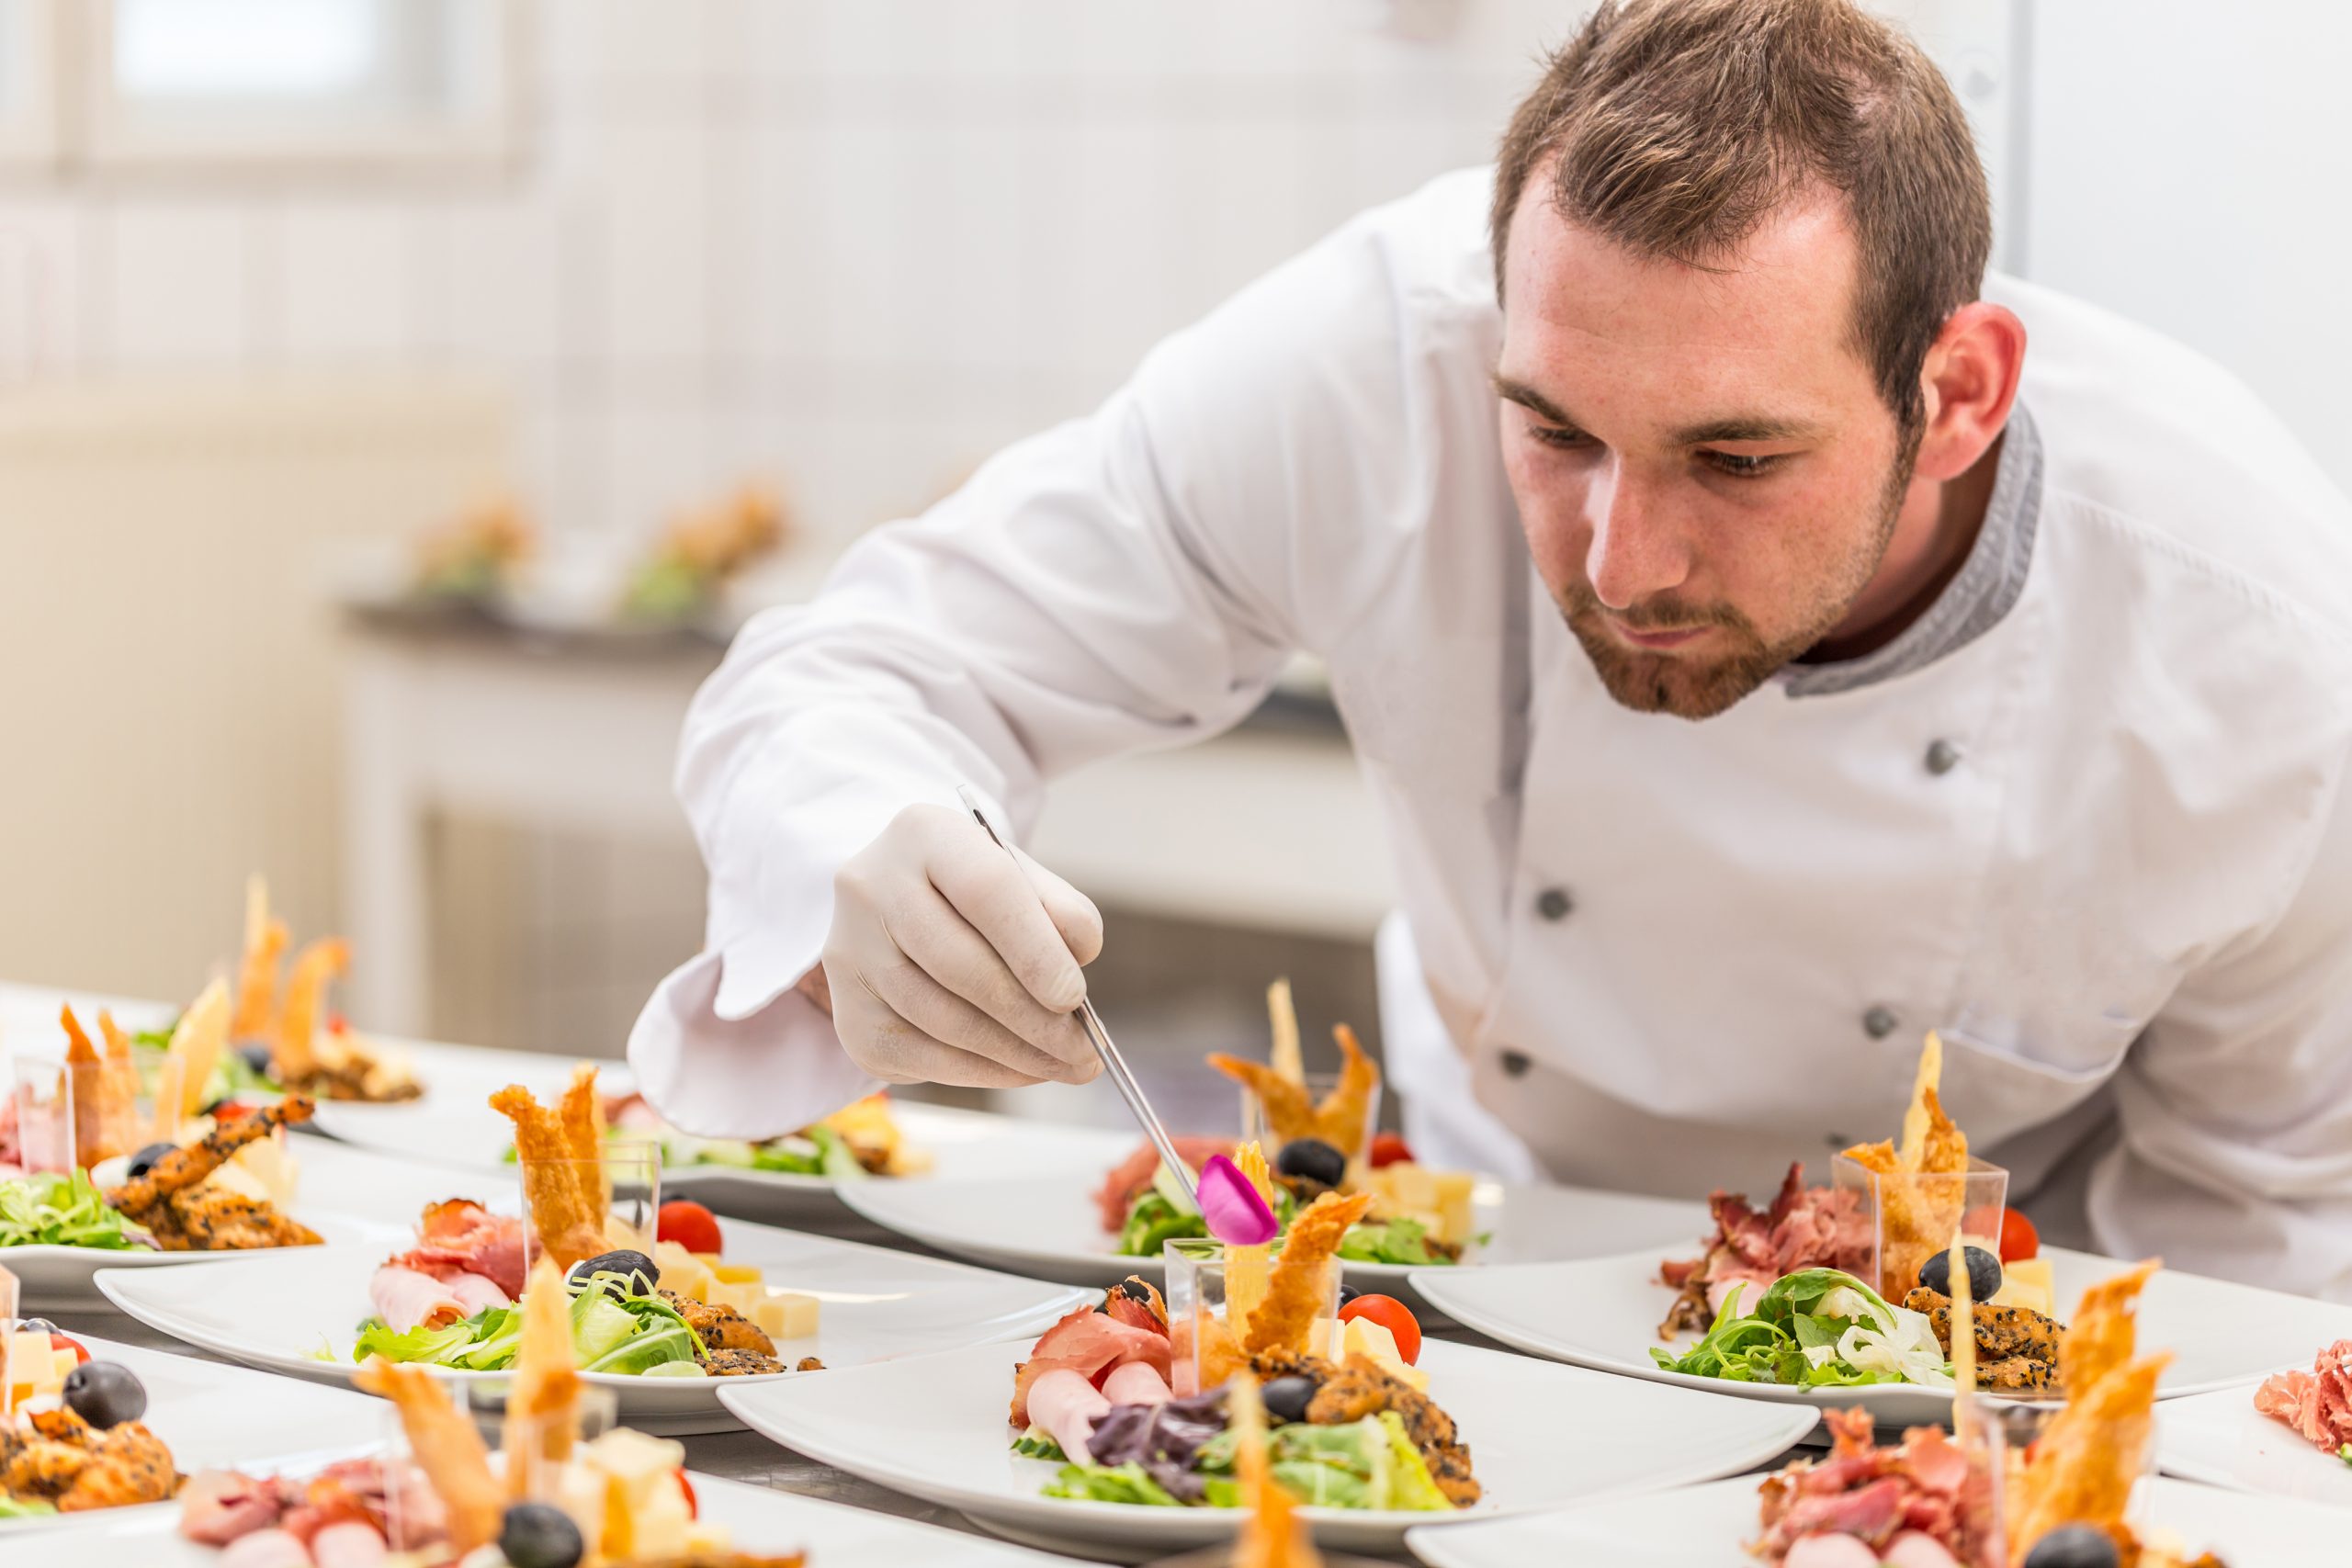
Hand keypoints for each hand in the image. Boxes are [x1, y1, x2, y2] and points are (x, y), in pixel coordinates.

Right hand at [819, 802, 1105, 1087]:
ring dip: (1013, 1054)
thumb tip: (1076, 973)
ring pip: (940, 1019)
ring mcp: (849, 952)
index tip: (1075, 999)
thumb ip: (1062, 913)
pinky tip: (1020, 1070)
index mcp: (924, 834)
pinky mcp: (847, 1011)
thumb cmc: (976, 893)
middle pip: (960, 965)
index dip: (1035, 951)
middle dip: (1033, 1019)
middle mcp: (870, 887)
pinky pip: (916, 1055)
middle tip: (1083, 1054)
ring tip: (1064, 1065)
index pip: (986, 890)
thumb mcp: (1023, 879)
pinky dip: (978, 1072)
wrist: (902, 906)